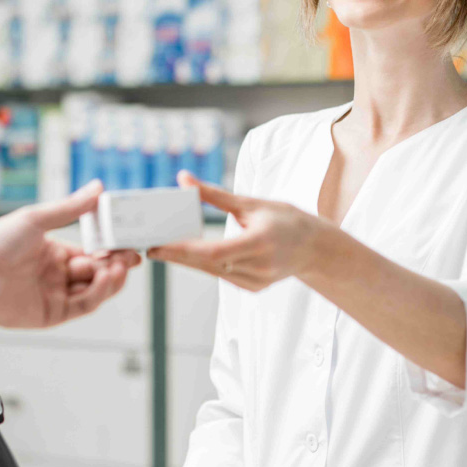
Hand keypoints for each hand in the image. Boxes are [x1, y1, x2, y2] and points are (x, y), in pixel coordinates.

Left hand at [0, 181, 140, 329]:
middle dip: (116, 264)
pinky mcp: (52, 314)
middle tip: (131, 256)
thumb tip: (98, 187)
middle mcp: (56, 274)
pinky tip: (104, 278)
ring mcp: (55, 294)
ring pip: (94, 290)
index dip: (111, 248)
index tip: (129, 242)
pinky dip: (97, 293)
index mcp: (54, 251)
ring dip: (110, 279)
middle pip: (97, 272)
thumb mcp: (37, 219)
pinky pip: (82, 305)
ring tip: (119, 267)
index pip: (92, 251)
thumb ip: (70, 208)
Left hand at [147, 172, 324, 291]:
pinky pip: (221, 275)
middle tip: (150, 246)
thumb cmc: (285, 219)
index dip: (182, 250)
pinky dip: (204, 265)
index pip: (212, 252)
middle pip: (206, 264)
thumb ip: (214, 195)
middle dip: (175, 255)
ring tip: (162, 248)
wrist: (316, 248)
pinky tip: (188, 256)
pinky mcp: (253, 288)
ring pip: (211, 272)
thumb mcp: (251, 202)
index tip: (157, 245)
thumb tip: (184, 179)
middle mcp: (259, 266)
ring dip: (186, 261)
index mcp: (260, 243)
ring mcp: (256, 281)